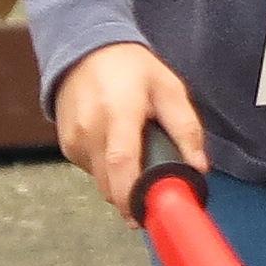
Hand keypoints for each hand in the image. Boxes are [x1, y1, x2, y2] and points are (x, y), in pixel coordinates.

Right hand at [54, 41, 206, 220]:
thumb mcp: (168, 88)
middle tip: (155, 193)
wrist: (85, 50)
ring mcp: (74, 139)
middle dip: (133, 196)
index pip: (122, 163)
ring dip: (121, 182)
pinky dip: (107, 170)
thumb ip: (186, 128)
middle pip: (110, 183)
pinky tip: (117, 148)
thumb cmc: (130, 68)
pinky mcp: (66, 146)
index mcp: (119, 113)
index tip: (148, 215)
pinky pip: (91, 171)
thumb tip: (199, 167)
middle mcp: (91, 129)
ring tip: (136, 156)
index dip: (133, 195)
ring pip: (100, 182)